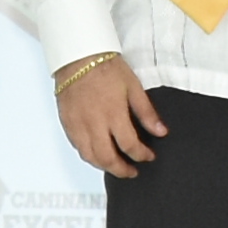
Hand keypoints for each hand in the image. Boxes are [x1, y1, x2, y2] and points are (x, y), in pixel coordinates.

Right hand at [54, 50, 159, 175]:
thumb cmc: (105, 67)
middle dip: (122, 170)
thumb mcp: (133, 86)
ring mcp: (78, 125)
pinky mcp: (67, 123)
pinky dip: (89, 155)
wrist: (77, 56)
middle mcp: (94, 123)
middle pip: (107, 158)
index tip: (148, 156)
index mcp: (113, 114)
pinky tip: (98, 153)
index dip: (141, 155)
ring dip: (104, 166)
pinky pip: (77, 147)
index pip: (129, 145)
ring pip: (89, 157)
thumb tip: (161, 131)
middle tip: (132, 172)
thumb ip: (146, 112)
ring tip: (116, 166)